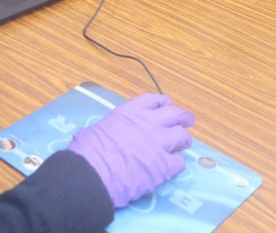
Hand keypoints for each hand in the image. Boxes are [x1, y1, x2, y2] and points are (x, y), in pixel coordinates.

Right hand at [67, 94, 194, 207]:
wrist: (92, 173)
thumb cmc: (87, 152)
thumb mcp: (96, 129)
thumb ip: (110, 128)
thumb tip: (106, 136)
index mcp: (128, 113)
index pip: (152, 100)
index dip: (162, 103)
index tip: (166, 105)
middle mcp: (147, 123)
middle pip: (173, 114)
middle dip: (182, 116)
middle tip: (188, 120)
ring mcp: (157, 143)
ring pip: (182, 135)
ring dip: (184, 138)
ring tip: (184, 143)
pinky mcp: (163, 165)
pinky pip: (179, 162)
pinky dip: (177, 164)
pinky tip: (173, 167)